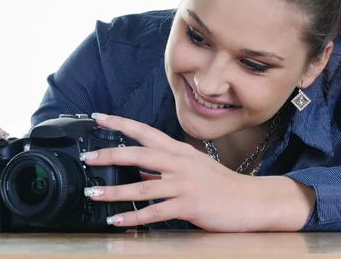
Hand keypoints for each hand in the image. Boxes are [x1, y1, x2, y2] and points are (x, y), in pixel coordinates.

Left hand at [80, 113, 257, 231]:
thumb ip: (164, 166)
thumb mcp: (191, 166)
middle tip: (88, 158)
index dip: (120, 123)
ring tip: (93, 193)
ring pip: (142, 187)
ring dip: (114, 192)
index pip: (144, 131)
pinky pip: (155, 213)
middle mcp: (179, 163)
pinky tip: (117, 221)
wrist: (252, 200)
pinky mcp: (189, 206)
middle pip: (139, 154)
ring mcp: (184, 184)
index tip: (98, 118)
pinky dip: (133, 217)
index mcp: (178, 150)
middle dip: (109, 155)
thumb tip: (138, 168)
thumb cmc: (221, 184)